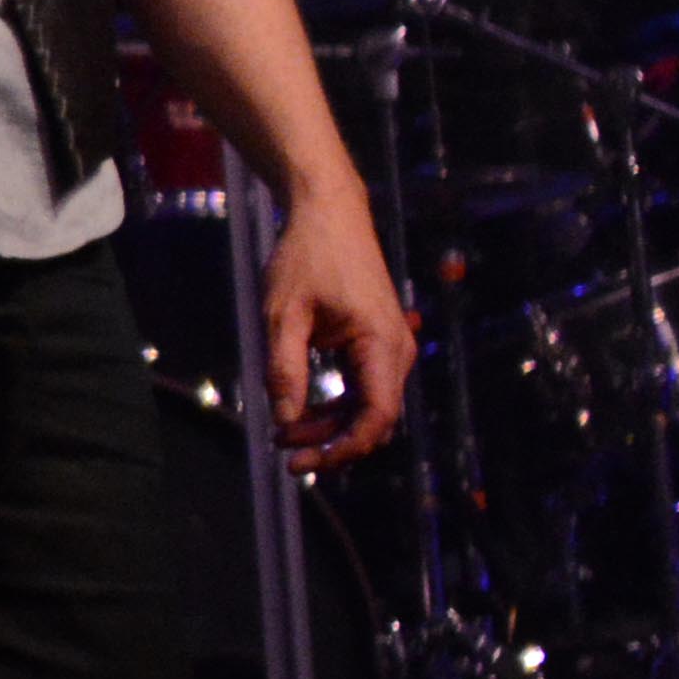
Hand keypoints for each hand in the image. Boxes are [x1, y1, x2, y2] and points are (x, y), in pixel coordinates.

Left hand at [257, 178, 415, 469]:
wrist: (328, 214)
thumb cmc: (306, 257)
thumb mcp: (282, 314)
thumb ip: (285, 369)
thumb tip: (286, 420)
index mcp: (382, 344)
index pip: (376, 416)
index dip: (344, 447)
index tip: (307, 464)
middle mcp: (396, 350)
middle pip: (372, 419)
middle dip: (330, 443)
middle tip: (284, 456)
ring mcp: (389, 348)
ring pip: (365, 407)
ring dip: (328, 426)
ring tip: (282, 436)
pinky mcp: (376, 344)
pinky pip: (361, 389)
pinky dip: (332, 406)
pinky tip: (297, 414)